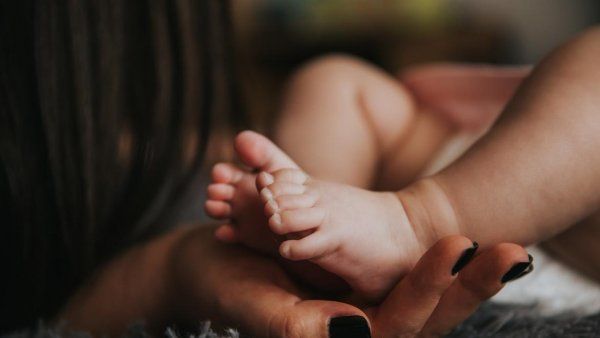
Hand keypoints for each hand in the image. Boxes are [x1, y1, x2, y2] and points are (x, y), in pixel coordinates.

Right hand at [172, 227, 532, 336]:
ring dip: (469, 277)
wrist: (211, 267)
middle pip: (428, 317)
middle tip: (516, 254)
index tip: (458, 245)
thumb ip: (300, 325)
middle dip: (470, 287)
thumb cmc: (226, 287)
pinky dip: (441, 265)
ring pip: (427, 300)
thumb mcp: (257, 304)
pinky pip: (408, 281)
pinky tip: (471, 248)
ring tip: (514, 252)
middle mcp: (357, 332)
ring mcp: (363, 312)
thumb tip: (361, 331)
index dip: (431, 286)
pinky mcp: (360, 291)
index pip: (399, 325)